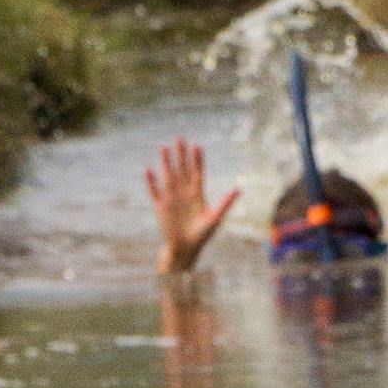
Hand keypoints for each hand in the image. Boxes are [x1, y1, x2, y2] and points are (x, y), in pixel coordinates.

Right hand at [146, 138, 239, 274]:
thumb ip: (225, 203)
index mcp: (197, 194)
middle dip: (181, 155)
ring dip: (165, 162)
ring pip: (168, 176)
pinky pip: (154, 191)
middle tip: (179, 138)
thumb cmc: (202, 236)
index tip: (196, 145)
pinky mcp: (161, 207)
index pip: (197, 172)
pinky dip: (151, 182)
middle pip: (182, 169)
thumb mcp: (215, 218)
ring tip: (163, 147)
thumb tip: (239, 189)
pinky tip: (148, 170)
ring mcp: (172, 198)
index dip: (197, 159)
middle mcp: (184, 192)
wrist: (185, 249)